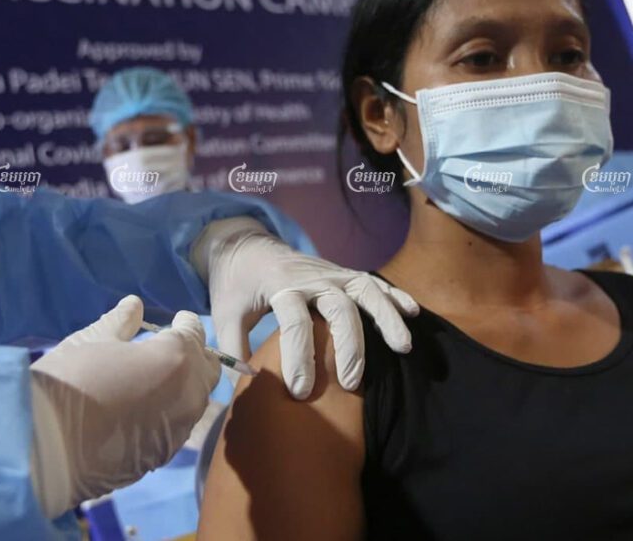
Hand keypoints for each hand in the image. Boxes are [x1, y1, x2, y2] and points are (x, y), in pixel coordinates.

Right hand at [29, 295, 219, 517]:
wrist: (48, 447)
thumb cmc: (71, 380)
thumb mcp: (92, 341)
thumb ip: (120, 322)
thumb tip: (135, 305)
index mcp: (176, 357)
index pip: (194, 333)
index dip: (184, 323)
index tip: (176, 320)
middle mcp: (189, 394)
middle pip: (206, 369)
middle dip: (193, 355)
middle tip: (170, 348)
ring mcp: (178, 430)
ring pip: (193, 402)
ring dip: (181, 386)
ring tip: (154, 379)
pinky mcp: (161, 457)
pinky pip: (175, 428)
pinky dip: (167, 414)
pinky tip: (141, 411)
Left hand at [194, 218, 417, 399]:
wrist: (246, 247)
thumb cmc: (236, 285)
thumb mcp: (225, 313)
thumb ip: (233, 347)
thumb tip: (245, 381)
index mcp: (280, 286)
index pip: (295, 322)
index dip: (299, 357)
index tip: (300, 390)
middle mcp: (311, 278)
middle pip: (339, 307)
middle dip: (349, 346)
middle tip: (351, 383)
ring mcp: (331, 273)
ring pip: (365, 291)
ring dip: (386, 317)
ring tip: (403, 347)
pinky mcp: (343, 274)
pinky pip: (373, 283)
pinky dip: (394, 296)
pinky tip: (413, 314)